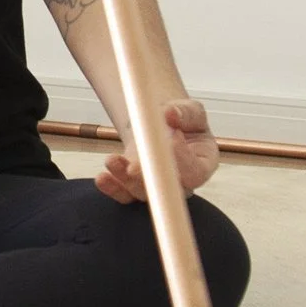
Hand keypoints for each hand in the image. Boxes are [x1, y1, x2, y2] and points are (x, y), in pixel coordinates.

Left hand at [95, 99, 218, 204]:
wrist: (163, 126)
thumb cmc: (183, 121)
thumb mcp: (190, 111)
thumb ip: (185, 112)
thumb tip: (170, 113)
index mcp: (202, 165)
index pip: (195, 172)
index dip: (182, 159)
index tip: (171, 137)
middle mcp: (182, 183)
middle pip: (168, 190)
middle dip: (149, 179)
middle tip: (134, 167)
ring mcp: (157, 187)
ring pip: (143, 193)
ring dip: (125, 180)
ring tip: (112, 160)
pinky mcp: (136, 187)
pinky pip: (125, 195)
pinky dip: (112, 188)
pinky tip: (103, 178)